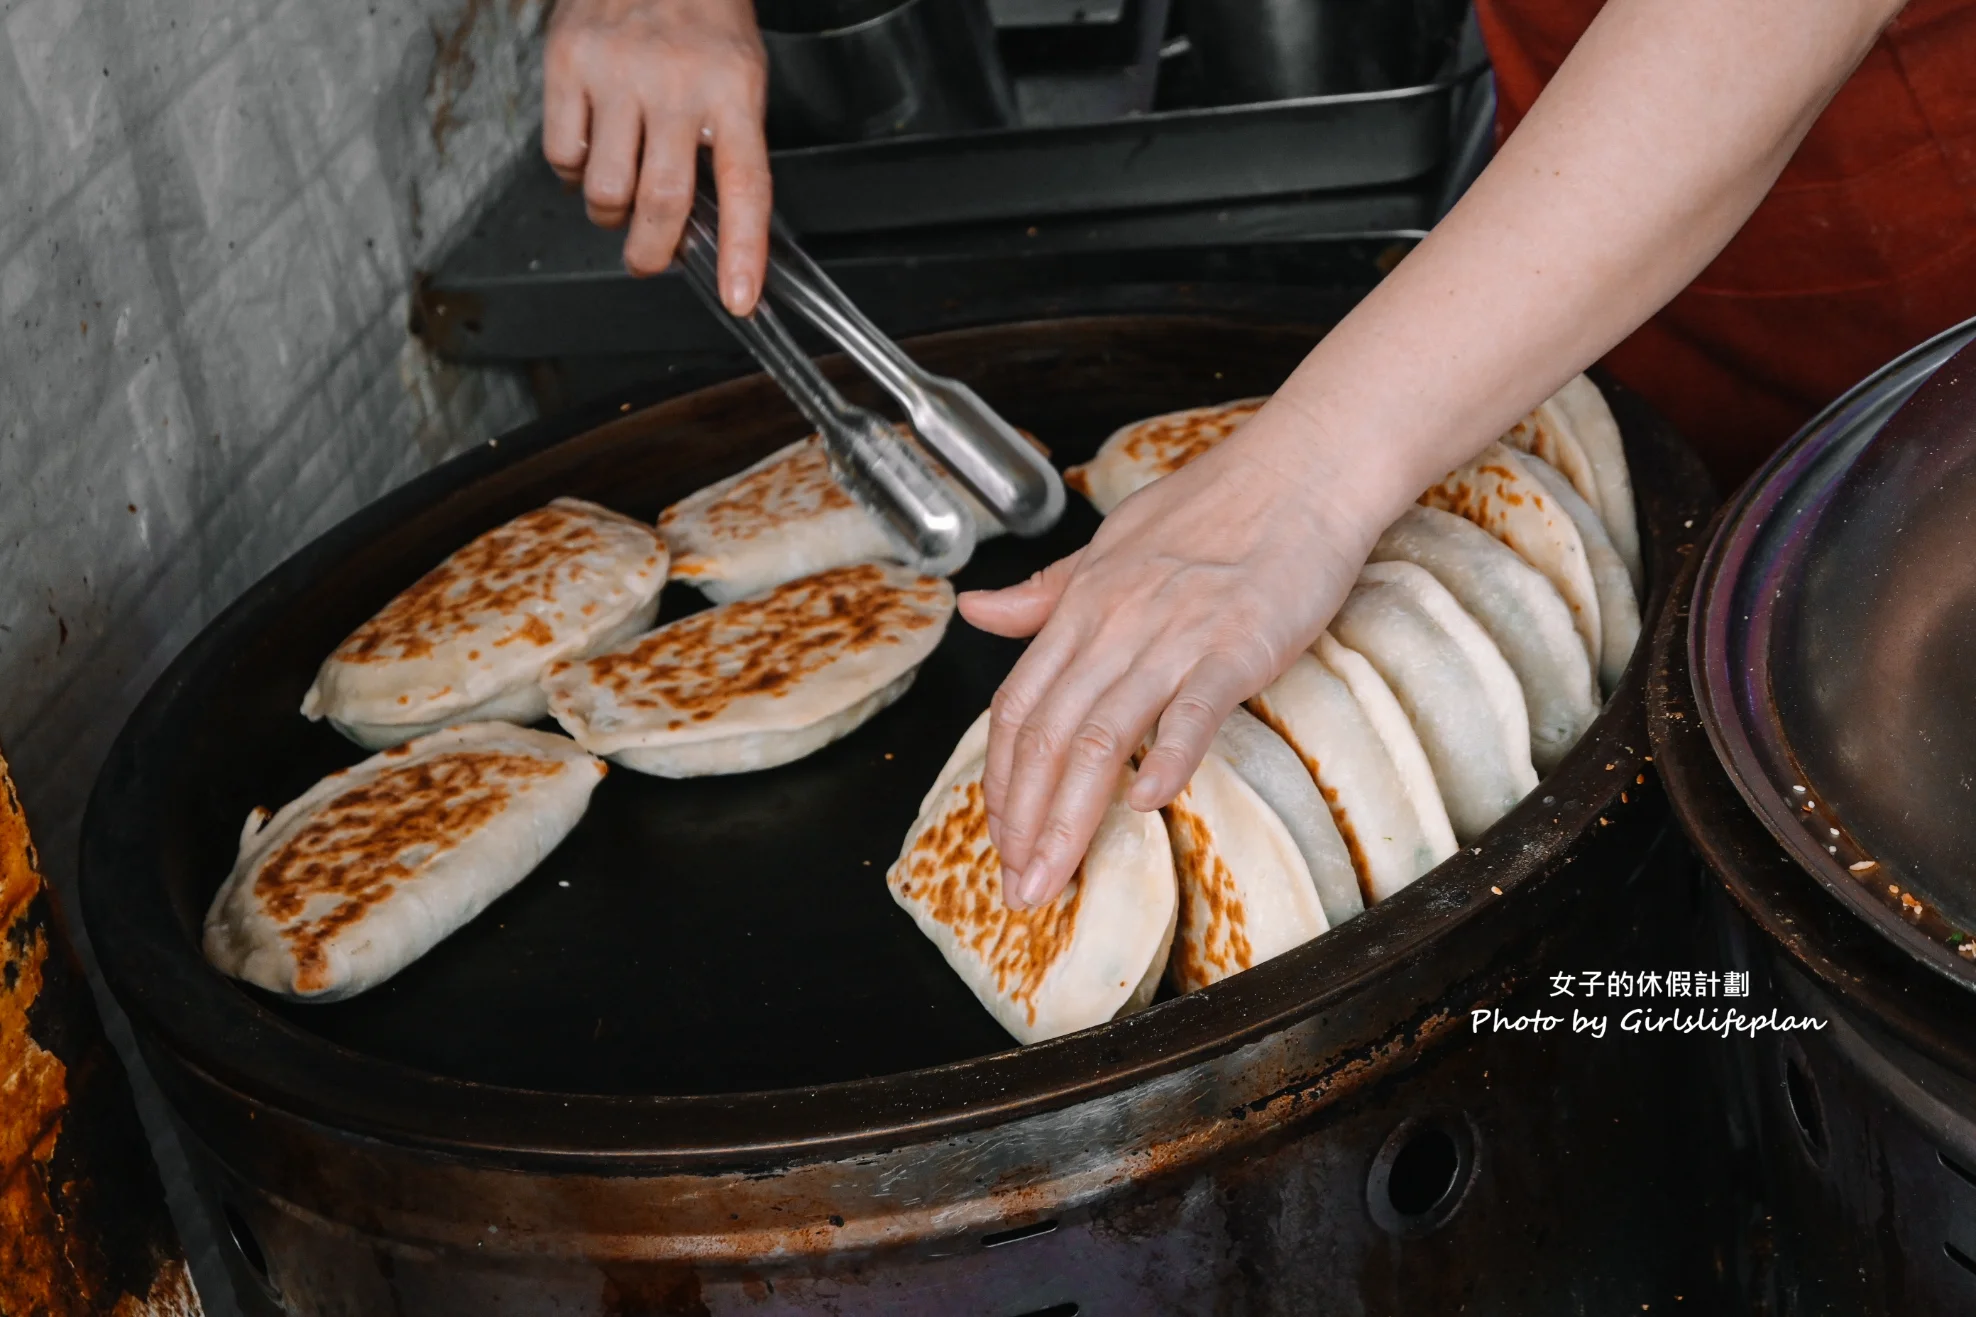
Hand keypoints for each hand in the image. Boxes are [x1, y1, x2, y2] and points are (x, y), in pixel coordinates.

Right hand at [542, 0, 769, 311]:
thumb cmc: (703, 17)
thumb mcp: (741, 75)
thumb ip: (729, 146)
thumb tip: (710, 232)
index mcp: (734, 89)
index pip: (745, 187)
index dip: (742, 251)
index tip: (738, 299)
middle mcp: (676, 81)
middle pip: (662, 202)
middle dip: (652, 252)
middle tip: (649, 259)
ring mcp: (617, 70)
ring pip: (606, 189)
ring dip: (611, 213)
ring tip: (621, 192)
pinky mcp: (567, 61)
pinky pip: (562, 155)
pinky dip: (575, 172)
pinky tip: (593, 148)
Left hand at [959, 402, 1388, 909]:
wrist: (1301, 469)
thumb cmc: (1212, 507)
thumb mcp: (1109, 546)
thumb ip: (1044, 593)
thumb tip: (973, 610)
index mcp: (1080, 606)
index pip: (1017, 709)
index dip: (1000, 783)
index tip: (998, 842)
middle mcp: (1113, 625)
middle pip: (1046, 737)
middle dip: (1024, 825)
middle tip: (1017, 893)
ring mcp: (1174, 635)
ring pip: (1100, 737)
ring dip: (1070, 818)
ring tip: (1054, 880)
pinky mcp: (1238, 644)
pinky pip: (1192, 708)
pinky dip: (1166, 757)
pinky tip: (1147, 805)